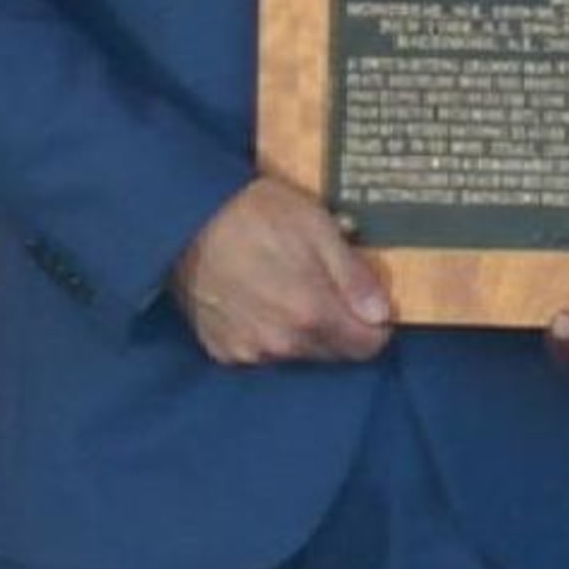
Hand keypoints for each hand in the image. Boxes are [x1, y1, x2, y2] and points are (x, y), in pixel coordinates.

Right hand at [169, 178, 393, 365]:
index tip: (369, 303)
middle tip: (329, 288)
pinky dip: (270, 333)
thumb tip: (382, 314)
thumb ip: (354, 278)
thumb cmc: (259, 215)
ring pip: (298, 353)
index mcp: (312, 315)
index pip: (366, 346)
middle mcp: (281, 344)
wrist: (186, 221)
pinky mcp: (222, 350)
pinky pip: (263, 351)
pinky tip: (261, 301)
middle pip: (333, 352)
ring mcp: (249, 351)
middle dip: (341, 327)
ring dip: (305, 331)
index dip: (375, 325)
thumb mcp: (319, 230)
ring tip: (292, 288)